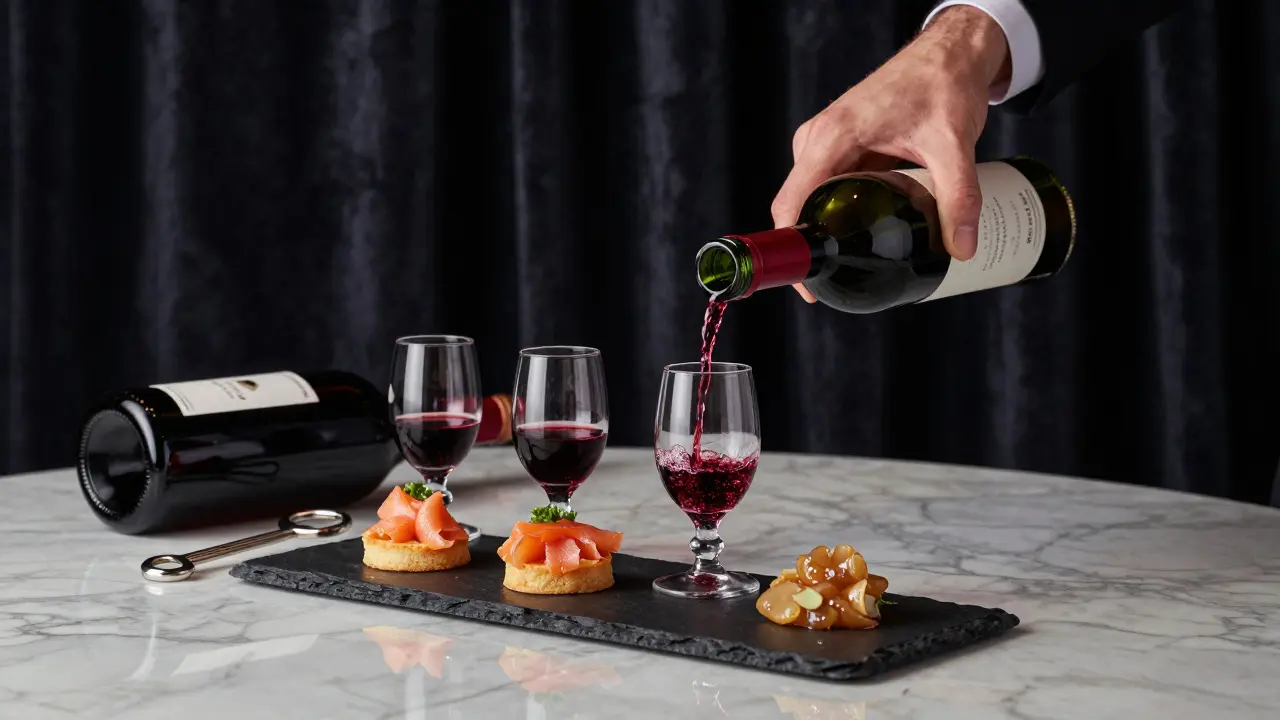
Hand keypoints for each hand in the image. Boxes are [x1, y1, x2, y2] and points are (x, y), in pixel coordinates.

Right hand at [772, 7, 1011, 301]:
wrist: (947, 54)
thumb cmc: (942, 83)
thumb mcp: (953, 144)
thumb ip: (959, 197)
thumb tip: (962, 248)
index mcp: (832, 137)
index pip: (793, 204)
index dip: (795, 249)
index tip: (809, 284)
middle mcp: (818, 139)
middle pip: (798, 208)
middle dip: (816, 248)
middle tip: (847, 279)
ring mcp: (824, 144)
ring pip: (812, 200)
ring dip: (828, 231)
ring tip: (860, 261)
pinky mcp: (837, 147)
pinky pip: (827, 188)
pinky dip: (839, 213)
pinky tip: (864, 233)